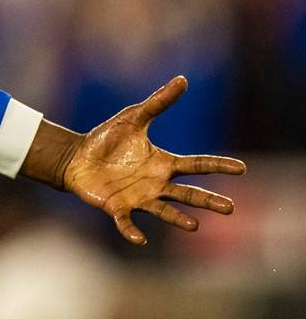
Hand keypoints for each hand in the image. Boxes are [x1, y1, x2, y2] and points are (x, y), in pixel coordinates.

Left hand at [56, 76, 245, 244]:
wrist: (76, 157)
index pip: (197, 165)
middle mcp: (156, 183)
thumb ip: (157, 103)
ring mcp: (138, 197)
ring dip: (178, 219)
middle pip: (188, 194)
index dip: (218, 166)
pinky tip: (140, 238)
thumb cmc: (105, 139)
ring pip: (165, 211)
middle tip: (230, 208)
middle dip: (208, 201)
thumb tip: (183, 80)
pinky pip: (127, 222)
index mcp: (163, 163)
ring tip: (194, 226)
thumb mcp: (132, 118)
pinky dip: (132, 231)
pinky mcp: (117, 207)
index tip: (241, 168)